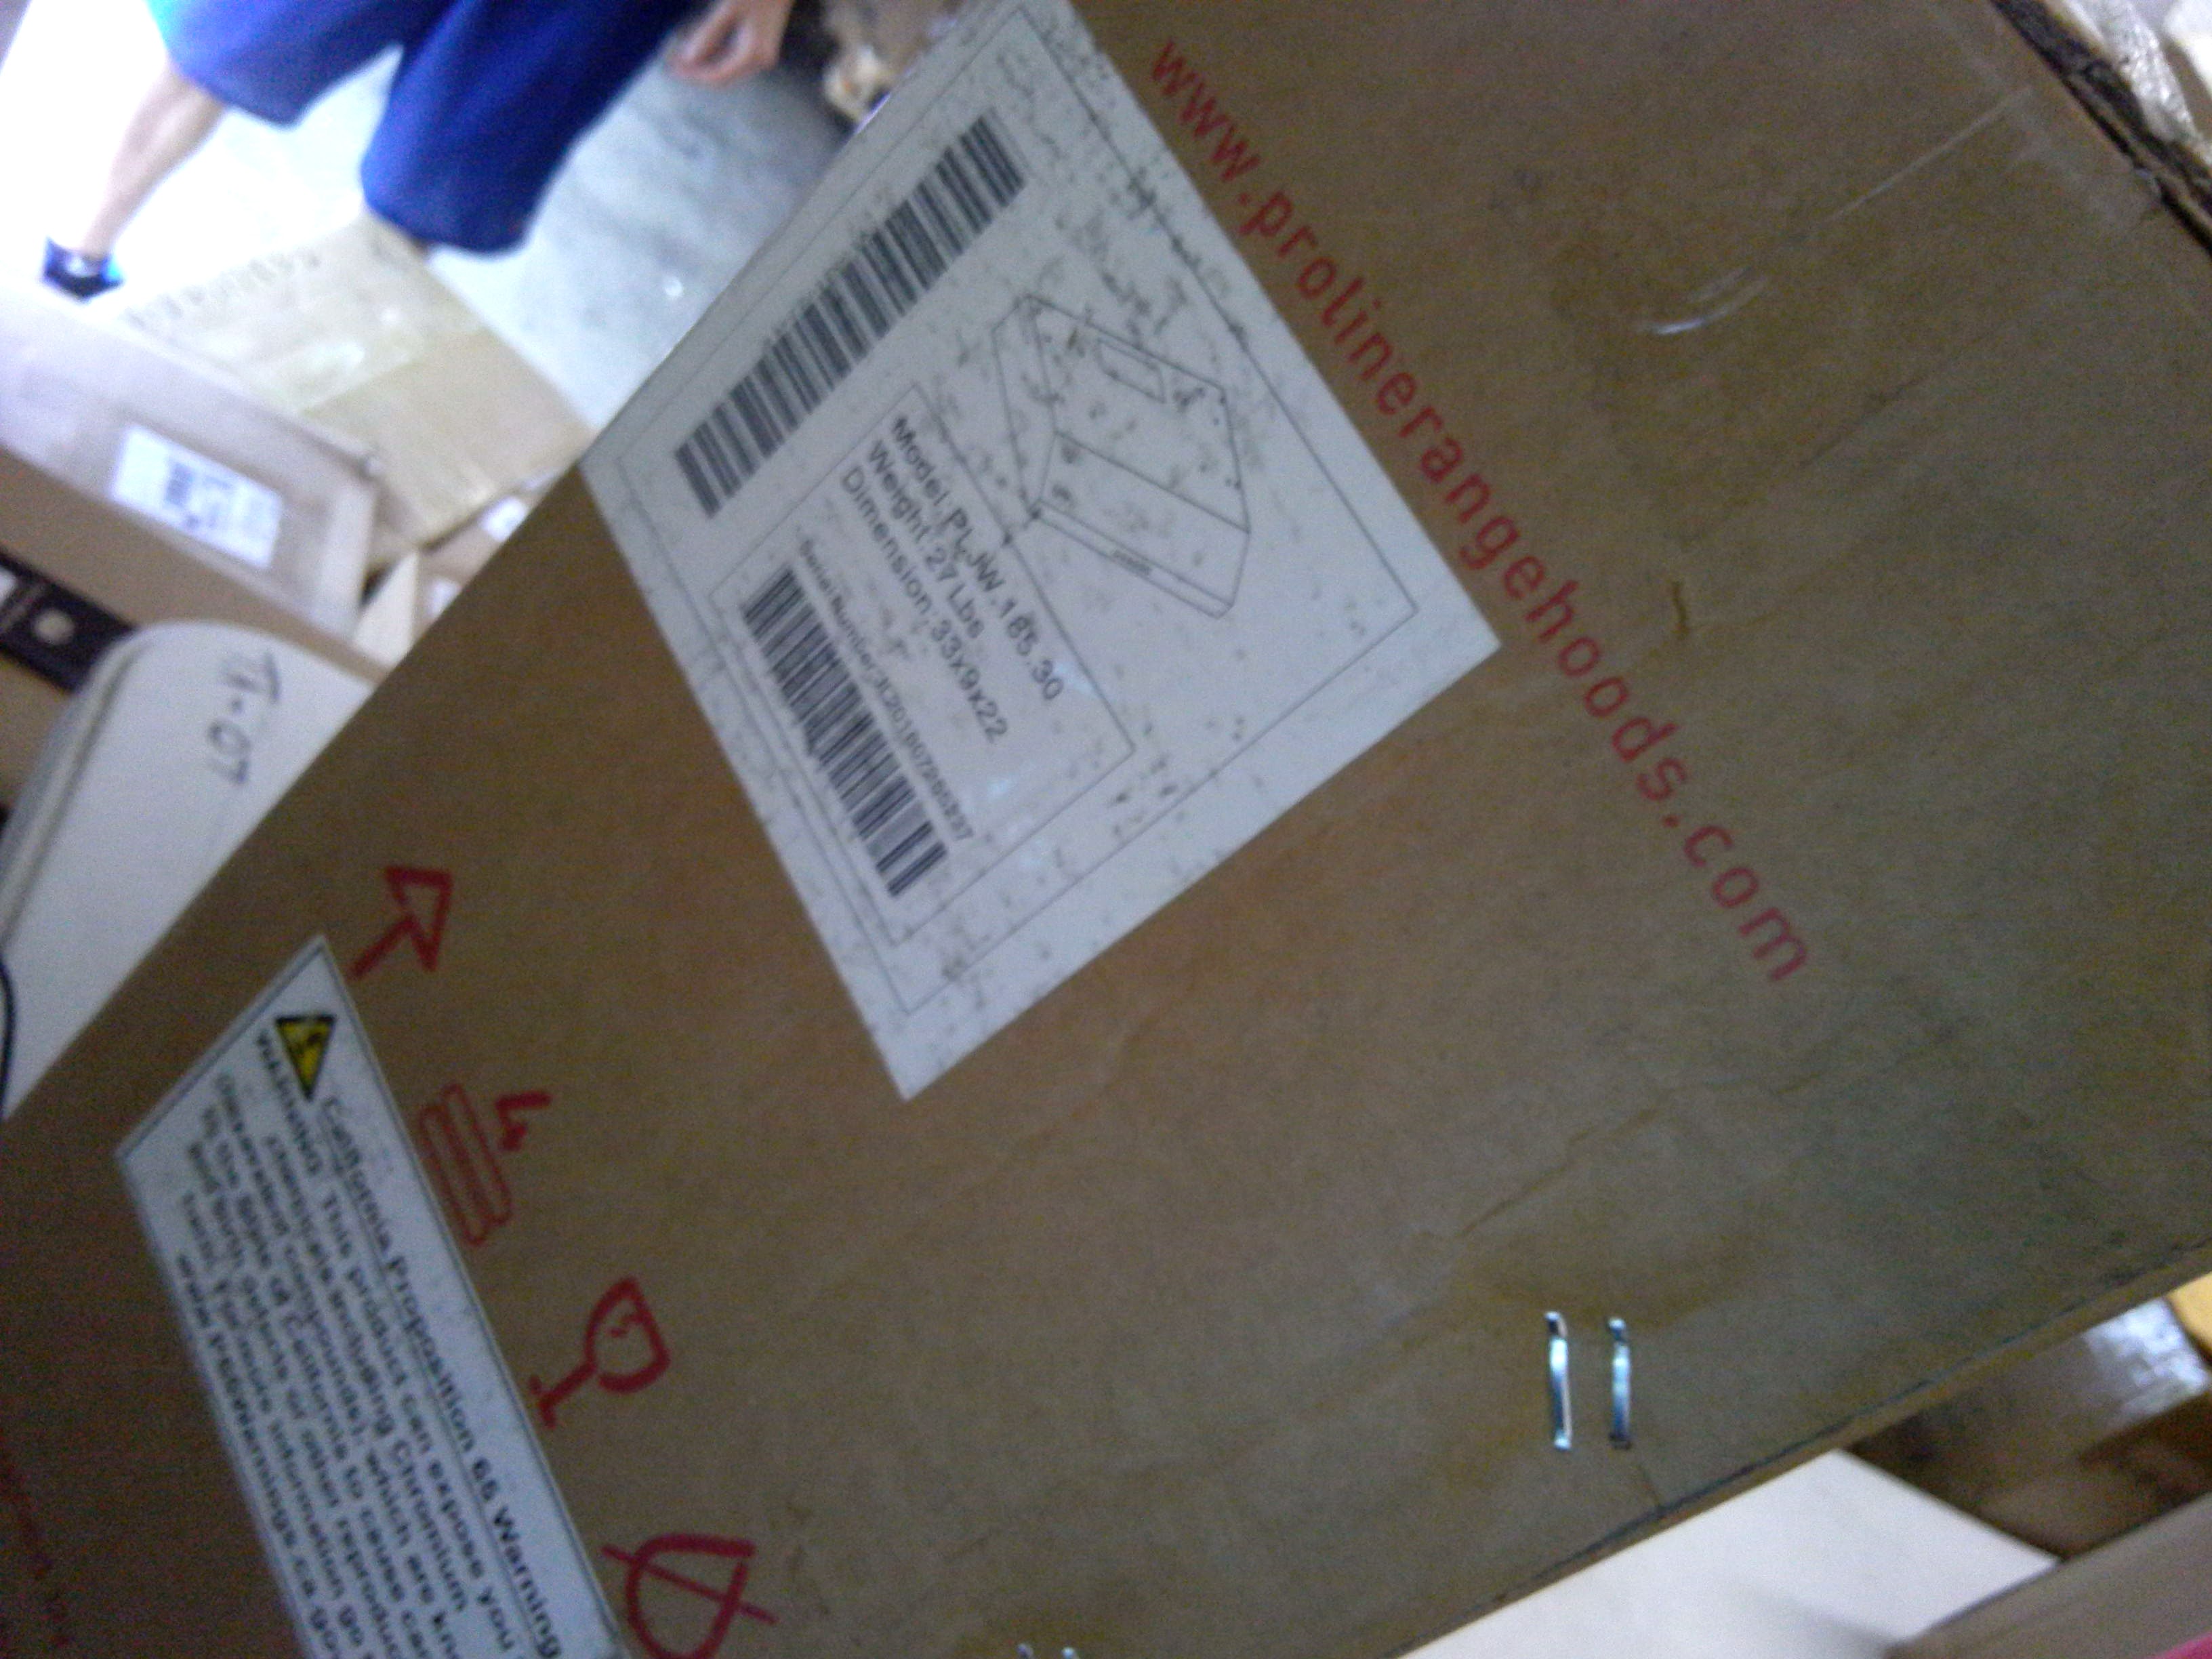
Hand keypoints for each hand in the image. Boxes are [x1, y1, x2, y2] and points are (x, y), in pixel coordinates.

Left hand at [669, 0, 795, 85]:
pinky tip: (700, 52)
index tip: (674, 70)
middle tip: (672, 65)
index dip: (694, 75)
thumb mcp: (730, 9)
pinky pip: (731, 60)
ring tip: (682, 60)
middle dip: (697, 73)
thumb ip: (709, 34)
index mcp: (753, 55)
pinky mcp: (758, 47)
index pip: (718, 76)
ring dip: (704, 66)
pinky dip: (714, 58)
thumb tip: (688, 59)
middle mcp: (759, 61)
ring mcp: (760, 55)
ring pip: (726, 70)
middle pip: (723, 77)